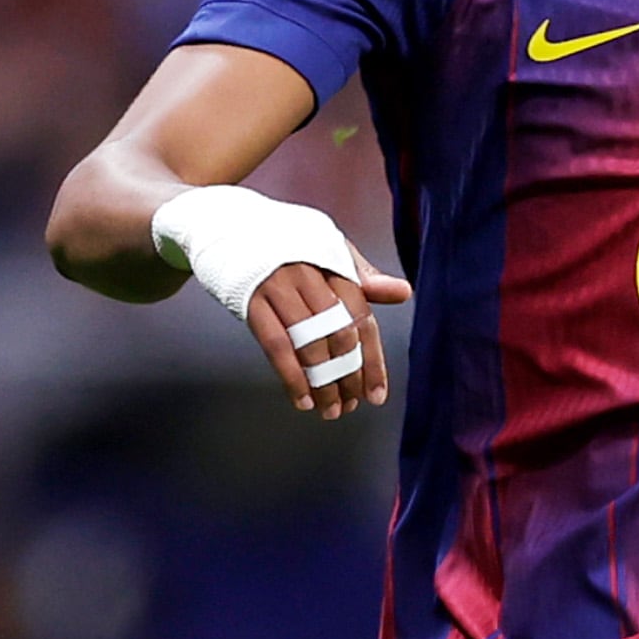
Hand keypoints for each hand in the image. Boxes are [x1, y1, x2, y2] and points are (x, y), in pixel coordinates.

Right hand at [249, 256, 414, 418]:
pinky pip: (275, 345)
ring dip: (323, 383)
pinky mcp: (251, 301)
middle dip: (348, 376)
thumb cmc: (290, 247)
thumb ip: (365, 278)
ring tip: (329, 409)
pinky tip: (303, 400)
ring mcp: (278, 287)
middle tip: (351, 405)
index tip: (376, 394)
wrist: (234, 228)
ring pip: (309, 343)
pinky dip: (291, 376)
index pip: (362, 318)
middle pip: (339, 334)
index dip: (372, 360)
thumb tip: (404, 292)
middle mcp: (309, 274)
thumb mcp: (331, 252)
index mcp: (334, 264)